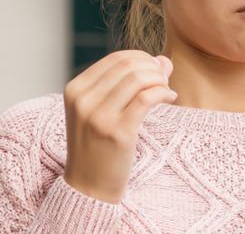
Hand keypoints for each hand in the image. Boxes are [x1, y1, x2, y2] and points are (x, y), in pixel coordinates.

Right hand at [63, 50, 175, 202]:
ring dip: (159, 79)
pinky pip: (147, 98)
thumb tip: (163, 59)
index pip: (115, 59)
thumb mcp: (104, 110)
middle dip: (152, 68)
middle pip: (127, 66)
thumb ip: (130, 83)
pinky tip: (169, 98)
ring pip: (138, 79)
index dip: (141, 58)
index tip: (155, 69)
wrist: (89, 187)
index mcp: (75, 90)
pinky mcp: (118, 132)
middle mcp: (83, 100)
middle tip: (164, 79)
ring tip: (166, 89)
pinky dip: (163, 93)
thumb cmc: (99, 145)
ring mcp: (98, 116)